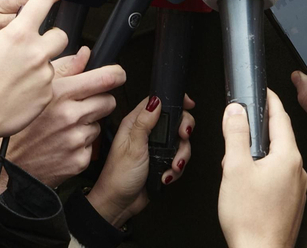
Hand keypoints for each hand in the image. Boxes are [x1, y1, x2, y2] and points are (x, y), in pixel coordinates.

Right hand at [0, 0, 70, 144]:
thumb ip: (12, 32)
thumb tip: (26, 26)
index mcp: (18, 34)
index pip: (43, 1)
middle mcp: (35, 52)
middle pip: (60, 35)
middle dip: (51, 39)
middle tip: (35, 48)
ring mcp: (43, 75)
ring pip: (52, 62)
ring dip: (40, 65)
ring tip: (17, 78)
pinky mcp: (47, 95)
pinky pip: (48, 84)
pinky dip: (37, 86)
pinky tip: (19, 93)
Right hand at [0, 45, 125, 188]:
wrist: (1, 165)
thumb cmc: (14, 125)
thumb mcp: (35, 88)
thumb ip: (65, 68)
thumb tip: (86, 54)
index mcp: (59, 93)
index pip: (104, 79)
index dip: (116, 74)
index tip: (118, 74)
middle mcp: (70, 116)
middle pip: (108, 101)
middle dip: (100, 100)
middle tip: (83, 104)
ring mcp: (75, 140)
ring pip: (99, 124)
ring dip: (88, 123)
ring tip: (64, 126)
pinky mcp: (78, 160)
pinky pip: (90, 146)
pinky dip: (80, 144)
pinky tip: (62, 143)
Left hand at [88, 94, 195, 226]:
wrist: (119, 204)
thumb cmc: (118, 176)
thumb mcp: (133, 147)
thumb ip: (144, 123)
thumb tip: (155, 101)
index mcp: (135, 124)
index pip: (158, 103)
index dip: (175, 101)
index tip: (188, 105)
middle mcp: (146, 134)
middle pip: (175, 122)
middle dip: (183, 131)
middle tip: (182, 137)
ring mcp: (155, 148)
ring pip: (179, 142)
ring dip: (180, 155)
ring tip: (172, 165)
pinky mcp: (161, 162)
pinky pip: (177, 160)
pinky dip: (176, 168)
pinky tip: (166, 175)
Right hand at [220, 92, 306, 247]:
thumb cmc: (251, 219)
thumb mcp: (235, 168)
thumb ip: (236, 134)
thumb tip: (236, 111)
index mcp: (289, 157)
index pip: (281, 117)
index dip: (269, 100)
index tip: (261, 90)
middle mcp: (299, 171)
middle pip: (280, 136)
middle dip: (259, 129)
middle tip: (240, 126)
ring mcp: (298, 188)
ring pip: (278, 157)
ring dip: (259, 153)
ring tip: (237, 162)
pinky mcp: (293, 203)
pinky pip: (279, 175)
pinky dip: (264, 170)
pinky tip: (248, 183)